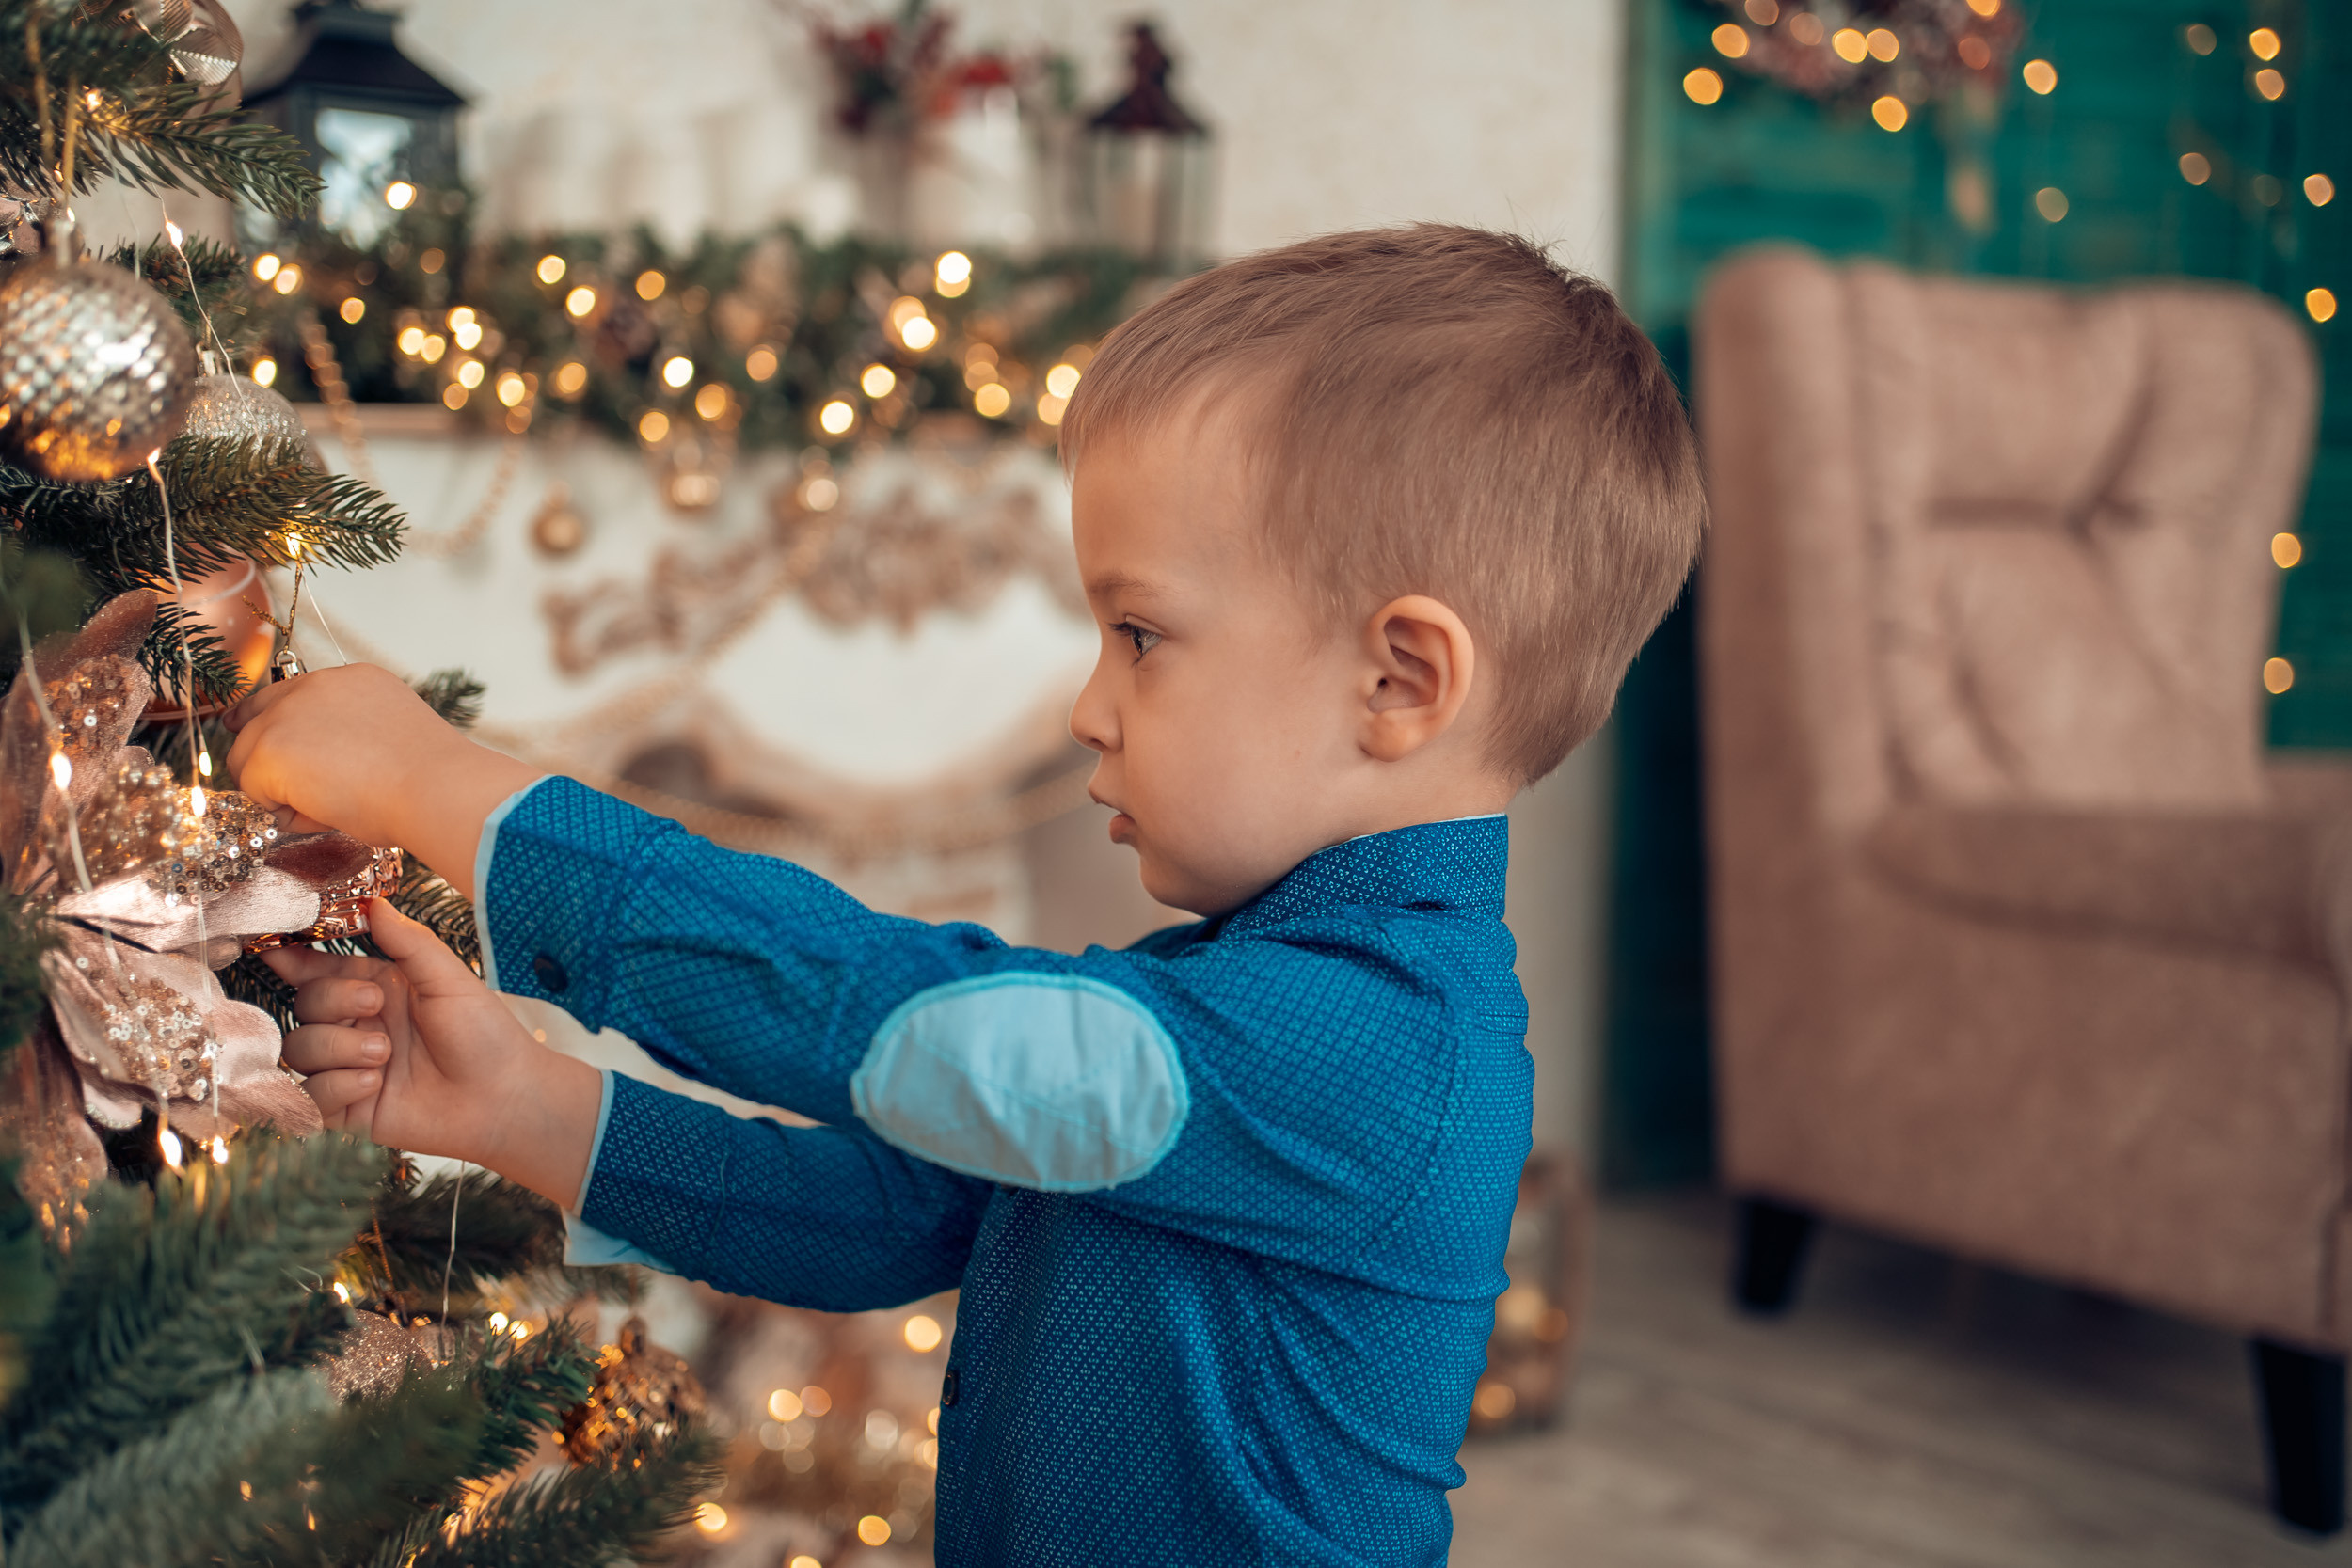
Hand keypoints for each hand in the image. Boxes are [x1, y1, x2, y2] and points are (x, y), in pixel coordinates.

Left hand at [225, 664, 540, 897]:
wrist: (435, 788)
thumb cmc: (430, 779)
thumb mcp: (391, 736)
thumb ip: (352, 733)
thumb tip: (323, 767)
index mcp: (352, 680)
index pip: (289, 693)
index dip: (266, 716)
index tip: (239, 723)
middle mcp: (314, 686)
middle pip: (255, 720)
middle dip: (262, 760)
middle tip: (286, 794)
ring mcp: (285, 714)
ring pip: (248, 760)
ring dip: (281, 791)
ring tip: (334, 806)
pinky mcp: (266, 749)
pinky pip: (255, 793)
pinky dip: (286, 814)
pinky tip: (327, 813)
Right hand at [270, 898, 601, 1207]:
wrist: (503, 1098)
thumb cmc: (484, 1034)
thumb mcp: (448, 978)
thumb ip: (407, 941)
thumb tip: (372, 901)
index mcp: (376, 989)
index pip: (318, 969)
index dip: (292, 957)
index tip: (272, 946)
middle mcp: (357, 1025)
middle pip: (304, 1004)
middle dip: (332, 1001)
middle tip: (376, 1006)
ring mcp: (349, 1067)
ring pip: (300, 1048)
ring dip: (337, 1047)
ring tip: (384, 1055)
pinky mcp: (349, 1109)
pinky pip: (310, 1096)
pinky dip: (337, 1086)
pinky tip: (375, 1084)